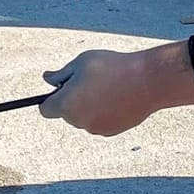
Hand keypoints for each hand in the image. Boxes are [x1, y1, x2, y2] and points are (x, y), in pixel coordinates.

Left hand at [40, 43, 193, 135]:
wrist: (148, 82)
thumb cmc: (113, 67)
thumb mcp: (82, 62)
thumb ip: (61, 74)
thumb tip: (47, 79)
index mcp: (66, 104)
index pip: (45, 109)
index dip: (50, 99)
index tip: (60, 89)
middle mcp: (78, 121)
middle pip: (67, 113)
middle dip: (73, 99)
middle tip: (91, 80)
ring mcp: (96, 129)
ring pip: (85, 117)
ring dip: (90, 106)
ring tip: (108, 87)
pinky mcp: (112, 131)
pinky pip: (101, 122)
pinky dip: (105, 112)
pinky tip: (117, 97)